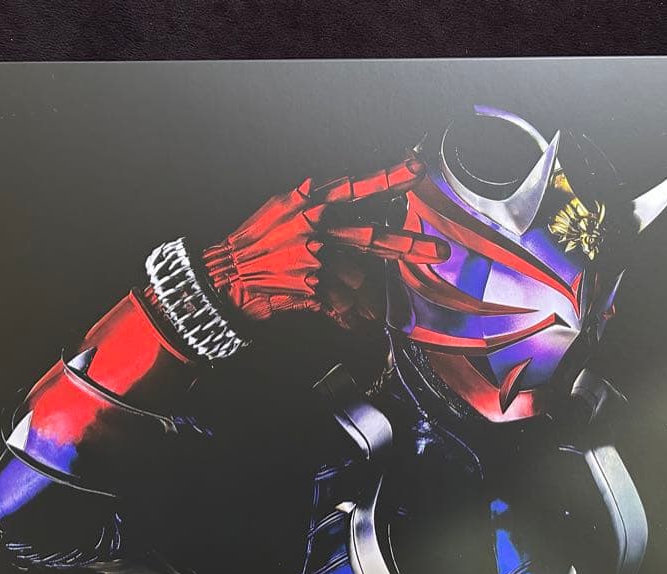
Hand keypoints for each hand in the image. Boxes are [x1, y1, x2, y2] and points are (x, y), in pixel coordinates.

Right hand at [202, 158, 448, 326]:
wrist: (226, 275)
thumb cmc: (257, 243)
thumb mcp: (283, 208)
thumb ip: (316, 201)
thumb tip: (352, 193)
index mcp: (308, 201)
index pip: (355, 187)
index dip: (388, 178)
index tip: (416, 170)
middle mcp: (314, 225)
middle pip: (372, 235)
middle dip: (409, 245)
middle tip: (440, 251)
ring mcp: (313, 256)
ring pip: (358, 276)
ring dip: (358, 293)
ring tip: (352, 302)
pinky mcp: (310, 284)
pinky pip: (342, 300)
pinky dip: (344, 310)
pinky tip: (337, 311)